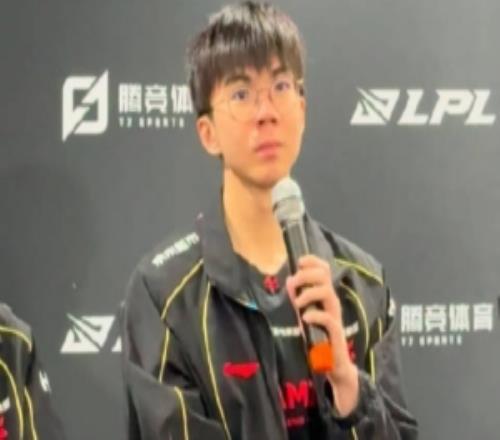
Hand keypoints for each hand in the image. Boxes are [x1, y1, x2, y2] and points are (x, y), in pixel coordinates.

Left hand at [286, 254, 358, 415]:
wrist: (332, 364)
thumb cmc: (317, 337)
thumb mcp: (304, 314)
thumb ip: (297, 298)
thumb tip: (288, 282)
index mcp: (324, 295)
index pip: (324, 270)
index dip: (313, 261)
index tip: (299, 261)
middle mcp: (331, 302)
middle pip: (325, 276)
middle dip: (306, 275)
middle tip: (292, 284)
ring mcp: (334, 316)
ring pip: (328, 292)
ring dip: (309, 293)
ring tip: (297, 302)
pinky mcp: (335, 332)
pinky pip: (329, 318)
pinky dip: (315, 314)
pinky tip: (305, 318)